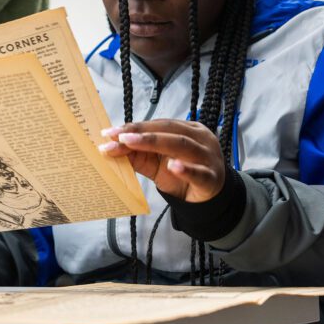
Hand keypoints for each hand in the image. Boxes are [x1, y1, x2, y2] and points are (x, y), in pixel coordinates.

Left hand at [99, 120, 224, 202]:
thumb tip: (112, 147)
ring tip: (131, 143)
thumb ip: (139, 155)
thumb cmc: (183, 176)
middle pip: (169, 130)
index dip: (135, 127)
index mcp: (188, 130)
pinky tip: (173, 166)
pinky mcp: (211, 178)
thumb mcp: (158, 163)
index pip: (159, 124)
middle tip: (118, 137)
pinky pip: (199, 173)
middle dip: (140, 133)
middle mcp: (200, 139)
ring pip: (182, 145)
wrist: (208, 199)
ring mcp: (208, 157)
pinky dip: (186, 169)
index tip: (112, 132)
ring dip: (154, 143)